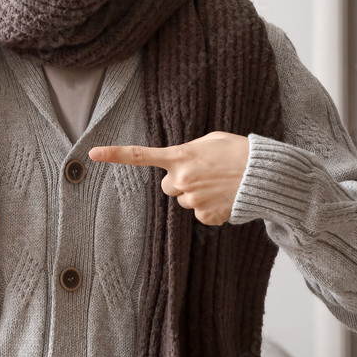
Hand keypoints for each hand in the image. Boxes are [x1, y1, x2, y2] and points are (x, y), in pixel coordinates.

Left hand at [88, 131, 249, 225]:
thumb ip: (188, 152)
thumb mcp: (210, 140)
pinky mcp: (206, 216)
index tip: (92, 154)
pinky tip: (225, 197)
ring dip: (197, 194)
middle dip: (180, 181)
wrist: (265, 175)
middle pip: (168, 186)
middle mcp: (181, 179)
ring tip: (220, 184)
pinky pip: (201, 215)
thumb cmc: (238, 151)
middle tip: (203, 174)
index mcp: (180, 156)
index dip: (114, 154)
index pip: (140, 155)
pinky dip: (211, 209)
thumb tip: (180, 166)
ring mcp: (193, 200)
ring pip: (186, 200)